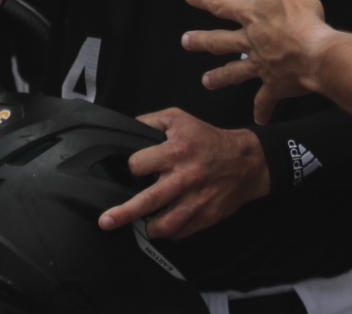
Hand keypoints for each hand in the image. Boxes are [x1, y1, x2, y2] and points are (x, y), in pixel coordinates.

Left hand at [97, 107, 268, 237]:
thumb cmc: (208, 139)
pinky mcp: (205, 217)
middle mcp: (185, 178)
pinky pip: (180, 233)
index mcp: (176, 151)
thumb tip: (127, 130)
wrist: (246, 162)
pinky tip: (164, 224)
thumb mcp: (179, 118)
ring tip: (140, 225)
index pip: (138, 165)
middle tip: (105, 221)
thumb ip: (150, 122)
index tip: (133, 169)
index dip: (132, 167)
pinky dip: (169, 232)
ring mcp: (195, 201)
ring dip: (148, 227)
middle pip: (148, 201)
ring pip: (164, 226)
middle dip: (123, 213)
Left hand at [183, 0, 332, 123]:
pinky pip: (266, 99)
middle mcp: (251, 42)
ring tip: (206, 82)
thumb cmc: (303, 15)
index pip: (222, 4)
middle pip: (221, 41)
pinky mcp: (276, 84)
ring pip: (236, 72)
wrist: (318, 53)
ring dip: (221, 76)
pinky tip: (259, 119)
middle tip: (185, 41)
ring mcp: (262, 65)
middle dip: (203, 40)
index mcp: (251, 15)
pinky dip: (263, 109)